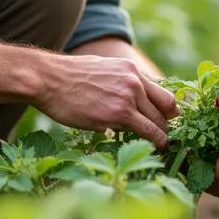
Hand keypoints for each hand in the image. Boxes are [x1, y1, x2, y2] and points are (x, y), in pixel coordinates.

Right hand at [36, 54, 179, 147]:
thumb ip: (119, 85)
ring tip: (163, 146)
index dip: (170, 111)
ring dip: (162, 136)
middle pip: (165, 109)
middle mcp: (134, 81)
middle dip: (167, 125)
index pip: (163, 92)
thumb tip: (126, 106)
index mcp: (131, 70)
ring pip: (158, 122)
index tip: (169, 122)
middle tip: (168, 138)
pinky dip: (154, 142)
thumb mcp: (102, 71)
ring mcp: (128, 97)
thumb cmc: (68, 78)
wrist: (48, 79)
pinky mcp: (118, 115)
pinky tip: (156, 149)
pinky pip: (146, 131)